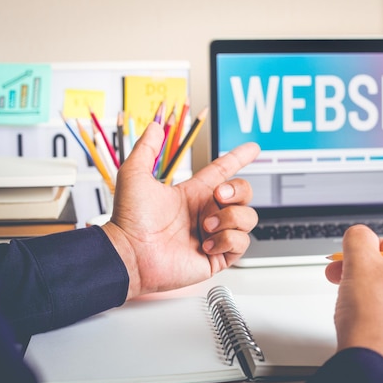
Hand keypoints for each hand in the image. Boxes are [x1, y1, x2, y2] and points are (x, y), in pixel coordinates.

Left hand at [101, 118, 259, 298]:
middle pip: (244, 193)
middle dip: (238, 190)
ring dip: (229, 218)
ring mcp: (214, 235)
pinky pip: (241, 242)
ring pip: (247, 218)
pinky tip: (206, 245)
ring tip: (205, 227)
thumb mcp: (135, 175)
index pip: (224, 171)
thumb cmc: (129, 220)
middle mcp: (207, 213)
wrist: (130, 254)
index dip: (239, 158)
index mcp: (193, 194)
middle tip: (217, 196)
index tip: (253, 148)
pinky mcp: (218, 257)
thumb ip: (147, 148)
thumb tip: (155, 126)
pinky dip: (227, 240)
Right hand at [325, 225, 382, 382]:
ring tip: (348, 293)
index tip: (355, 255)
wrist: (372, 368)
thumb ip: (359, 237)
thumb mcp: (360, 263)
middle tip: (345, 271)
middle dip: (367, 267)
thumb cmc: (375, 321)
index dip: (372, 247)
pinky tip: (362, 313)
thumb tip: (360, 236)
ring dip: (371, 286)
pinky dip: (382, 307)